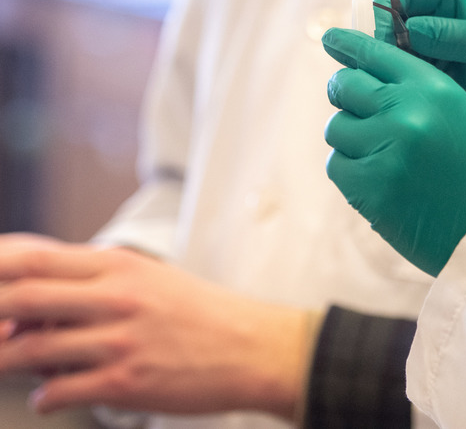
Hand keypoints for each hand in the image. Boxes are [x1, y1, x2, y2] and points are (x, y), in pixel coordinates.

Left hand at [0, 234, 311, 417]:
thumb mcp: (151, 279)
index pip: (36, 259)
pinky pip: (58, 391)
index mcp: (121, 266)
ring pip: (32, 349)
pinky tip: (50, 394)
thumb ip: (96, 284)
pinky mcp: (124, 382)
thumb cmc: (200, 314)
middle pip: (24, 298)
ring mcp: (119, 340)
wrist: (251, 347)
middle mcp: (116, 297)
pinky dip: (43, 397)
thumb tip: (34, 304)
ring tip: (7, 364)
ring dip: (6, 361)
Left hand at [324, 28, 465, 276]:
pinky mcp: (369, 189)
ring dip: (351, 135)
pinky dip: (352, 169)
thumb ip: (423, 94)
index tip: (333, 38)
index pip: (378, 53)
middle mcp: (406, 112)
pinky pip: (339, 166)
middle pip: (346, 85)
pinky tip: (378, 178)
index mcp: (435, 89)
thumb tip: (376, 83)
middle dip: (346, 92)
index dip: (351, 45)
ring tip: (378, 152)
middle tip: (353, 103)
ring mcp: (384, 151)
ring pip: (338, 128)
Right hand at [373, 0, 465, 179]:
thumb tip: (409, 29)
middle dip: (379, 44)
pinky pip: (392, 83)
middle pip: (382, 23)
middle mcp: (429, 22)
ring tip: (395, 91)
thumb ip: (456, 35)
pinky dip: (390, 91)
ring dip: (381, 70)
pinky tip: (399, 105)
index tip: (389, 38)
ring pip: (382, 55)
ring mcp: (422, 56)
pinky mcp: (421, 86)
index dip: (386, 9)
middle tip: (388, 70)